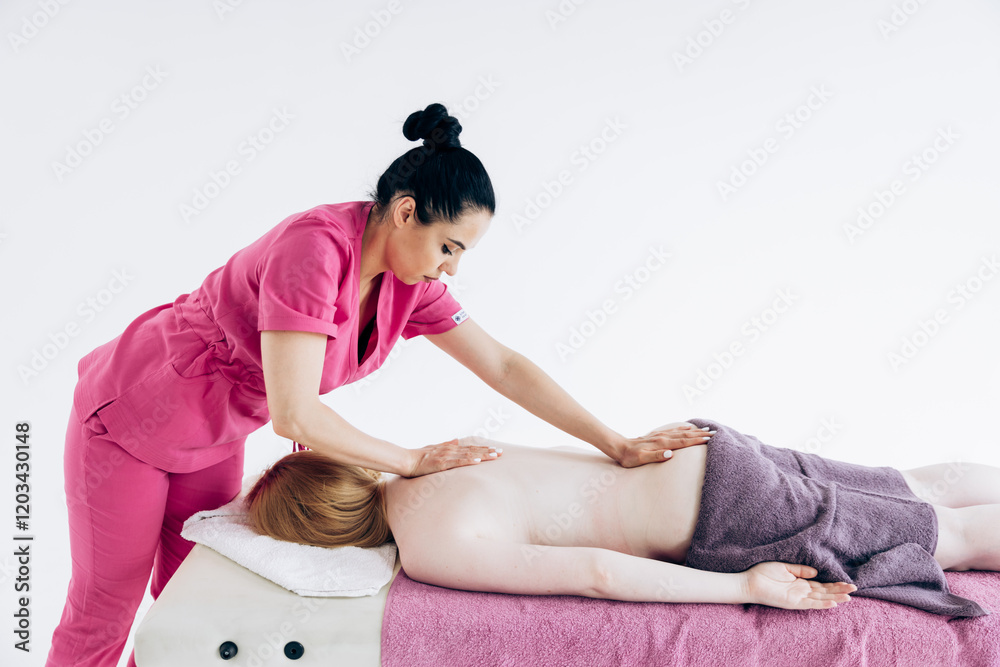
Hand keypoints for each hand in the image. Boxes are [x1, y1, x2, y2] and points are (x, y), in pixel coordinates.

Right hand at [405, 438, 502, 477]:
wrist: (407, 460)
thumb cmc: (418, 457)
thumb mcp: (434, 448)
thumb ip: (446, 444)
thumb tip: (457, 439)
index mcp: (450, 447)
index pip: (470, 447)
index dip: (484, 448)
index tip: (495, 449)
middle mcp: (450, 450)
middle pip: (473, 450)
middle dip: (488, 451)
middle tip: (502, 452)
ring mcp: (447, 456)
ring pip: (469, 455)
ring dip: (483, 455)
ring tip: (495, 456)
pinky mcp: (442, 463)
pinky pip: (458, 462)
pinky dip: (468, 461)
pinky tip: (478, 461)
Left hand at [610, 422, 714, 467]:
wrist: (619, 447)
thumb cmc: (629, 457)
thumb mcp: (641, 460)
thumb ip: (656, 456)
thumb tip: (670, 454)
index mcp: (661, 444)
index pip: (682, 442)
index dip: (696, 440)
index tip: (709, 439)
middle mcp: (662, 438)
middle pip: (685, 435)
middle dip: (700, 434)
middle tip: (715, 433)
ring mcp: (660, 436)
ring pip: (681, 432)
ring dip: (694, 431)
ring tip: (706, 429)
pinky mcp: (657, 436)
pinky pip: (673, 431)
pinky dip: (683, 428)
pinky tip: (688, 428)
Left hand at [742, 562, 856, 609]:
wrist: (749, 581)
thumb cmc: (764, 573)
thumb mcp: (785, 567)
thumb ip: (800, 570)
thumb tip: (817, 571)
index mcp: (800, 583)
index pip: (822, 585)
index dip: (834, 584)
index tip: (847, 582)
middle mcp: (802, 591)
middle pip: (825, 592)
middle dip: (839, 590)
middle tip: (854, 589)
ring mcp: (798, 597)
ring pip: (820, 598)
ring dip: (835, 598)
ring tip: (849, 597)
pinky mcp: (793, 602)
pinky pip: (810, 603)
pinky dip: (821, 604)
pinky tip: (832, 603)